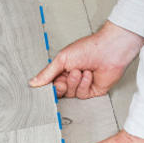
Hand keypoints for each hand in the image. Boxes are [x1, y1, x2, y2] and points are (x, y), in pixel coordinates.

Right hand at [28, 21, 143, 98]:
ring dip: (74, 82)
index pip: (51, 82)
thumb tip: (34, 82)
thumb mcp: (62, 59)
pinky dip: (84, 84)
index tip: (46, 86)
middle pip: (59, 91)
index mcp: (63, 68)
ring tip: (80, 71)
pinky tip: (89, 75)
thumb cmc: (89, 47)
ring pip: (70, 94)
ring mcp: (82, 84)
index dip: (49, 85)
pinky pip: (82, 94)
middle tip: (64, 80)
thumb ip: (47, 73)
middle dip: (62, 86)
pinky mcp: (92, 91)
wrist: (109, 50)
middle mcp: (72, 77)